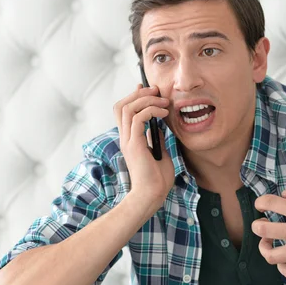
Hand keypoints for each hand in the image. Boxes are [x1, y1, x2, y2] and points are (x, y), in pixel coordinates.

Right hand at [113, 83, 174, 213]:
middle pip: (122, 105)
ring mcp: (127, 140)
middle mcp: (124, 137)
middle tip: (157, 91)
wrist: (152, 196)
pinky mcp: (134, 144)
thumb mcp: (159, 153)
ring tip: (164, 101)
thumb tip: (158, 126)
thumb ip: (156, 138)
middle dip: (139, 93)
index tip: (148, 88)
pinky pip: (138, 118)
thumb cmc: (157, 180)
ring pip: (128, 108)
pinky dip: (151, 110)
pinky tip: (164, 114)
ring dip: (146, 99)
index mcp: (129, 139)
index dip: (133, 96)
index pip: (123, 111)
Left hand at [251, 178, 285, 279]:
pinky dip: (281, 267)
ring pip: (271, 255)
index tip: (262, 205)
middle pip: (263, 230)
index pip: (269, 203)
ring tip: (267, 243)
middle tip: (262, 224)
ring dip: (264, 248)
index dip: (260, 202)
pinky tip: (283, 259)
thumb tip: (284, 194)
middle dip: (257, 226)